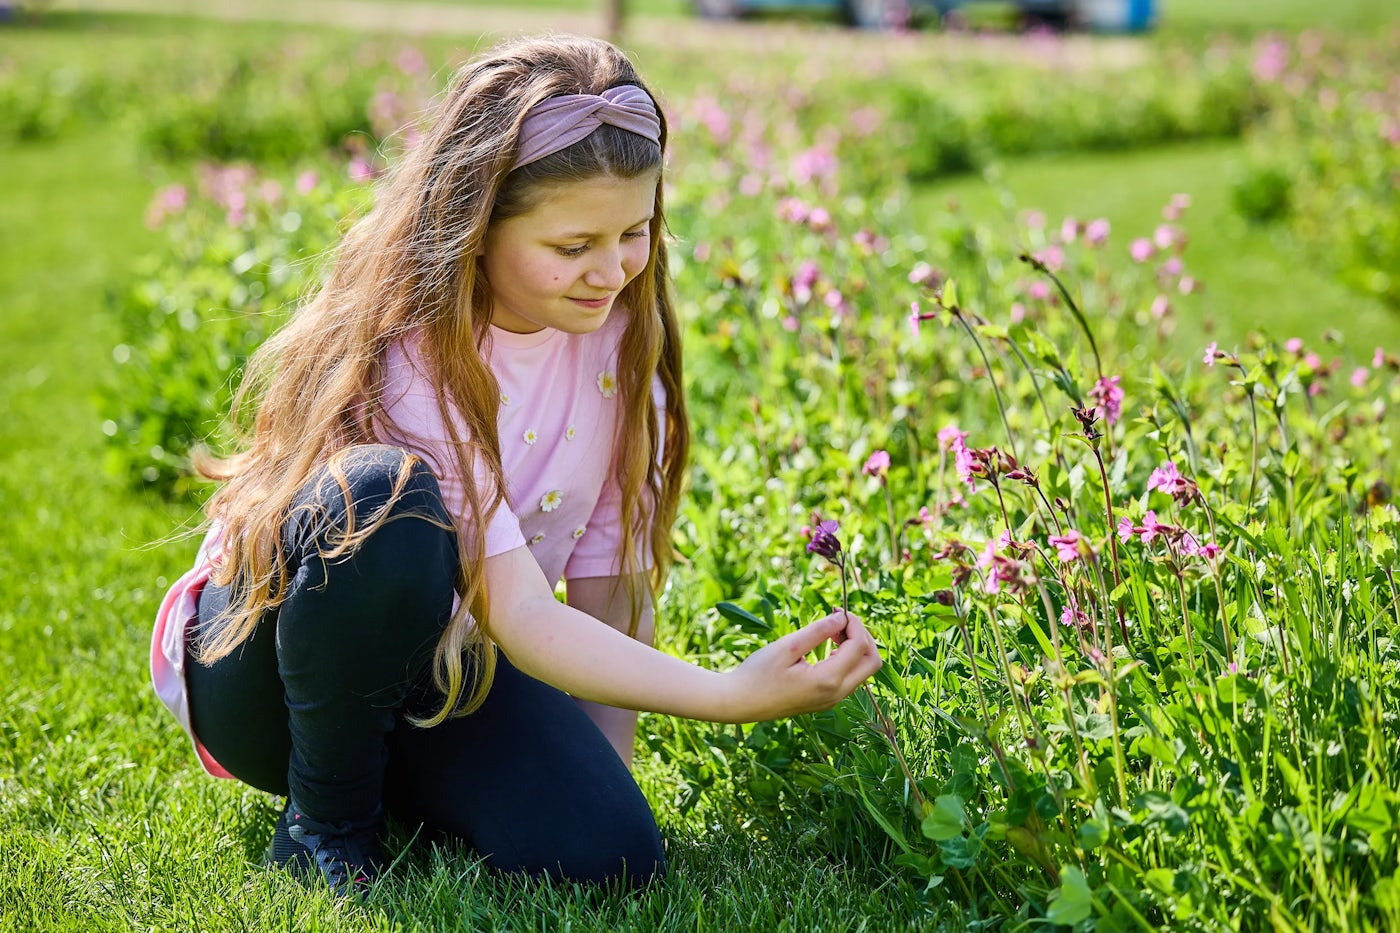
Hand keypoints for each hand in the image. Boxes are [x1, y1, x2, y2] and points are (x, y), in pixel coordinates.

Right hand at [722, 610, 882, 722]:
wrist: (739, 702)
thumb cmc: (758, 673)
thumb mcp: (788, 646)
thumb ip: (818, 631)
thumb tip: (842, 617)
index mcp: (827, 680)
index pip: (859, 646)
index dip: (854, 623)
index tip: (837, 609)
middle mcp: (836, 694)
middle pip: (872, 662)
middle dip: (863, 636)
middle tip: (841, 620)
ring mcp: (832, 700)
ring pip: (863, 671)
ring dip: (856, 648)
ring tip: (833, 631)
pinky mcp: (826, 701)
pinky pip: (850, 679)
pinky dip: (847, 660)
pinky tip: (829, 647)